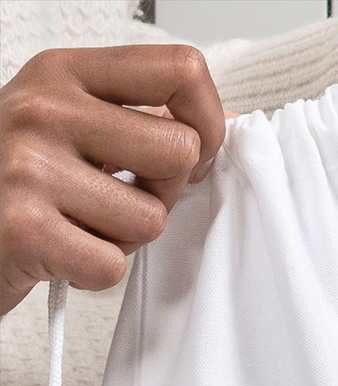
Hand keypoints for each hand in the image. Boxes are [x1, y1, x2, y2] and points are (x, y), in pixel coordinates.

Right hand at [0, 44, 224, 314]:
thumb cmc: (15, 181)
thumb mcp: (69, 124)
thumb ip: (140, 120)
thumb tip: (226, 125)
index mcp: (65, 73)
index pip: (181, 71)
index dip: (206, 122)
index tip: (190, 153)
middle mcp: (45, 109)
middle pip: (179, 151)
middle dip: (163, 192)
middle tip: (118, 199)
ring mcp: (31, 167)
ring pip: (151, 219)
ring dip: (124, 239)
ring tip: (80, 226)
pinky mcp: (25, 229)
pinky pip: (112, 265)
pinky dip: (94, 273)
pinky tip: (62, 254)